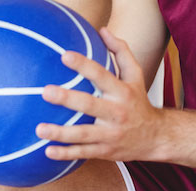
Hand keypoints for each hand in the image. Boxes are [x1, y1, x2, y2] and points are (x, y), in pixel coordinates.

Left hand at [36, 27, 163, 162]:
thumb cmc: (139, 102)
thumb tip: (103, 30)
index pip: (101, 75)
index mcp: (122, 92)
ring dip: (61, 133)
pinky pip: (82, 153)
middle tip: (46, 92)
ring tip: (40, 129)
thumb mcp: (136, 76)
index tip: (64, 56)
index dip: (84, 65)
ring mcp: (110, 134)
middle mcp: (116, 113)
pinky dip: (65, 154)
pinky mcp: (104, 151)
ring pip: (83, 134)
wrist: (155, 137)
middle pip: (90, 105)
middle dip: (67, 99)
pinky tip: (47, 152)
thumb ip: (121, 52)